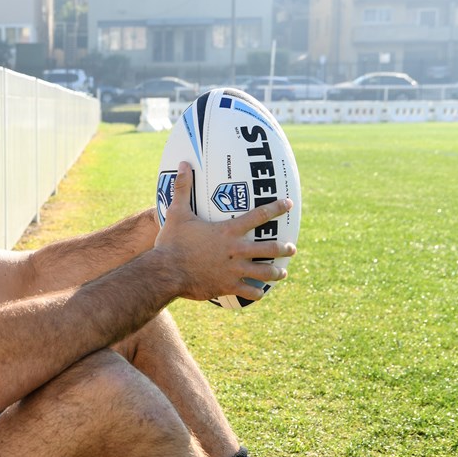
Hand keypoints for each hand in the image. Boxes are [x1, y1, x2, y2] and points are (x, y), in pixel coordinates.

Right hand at [154, 161, 296, 301]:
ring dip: (276, 272)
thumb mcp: (177, 213)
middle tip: (292, 248)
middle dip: (284, 248)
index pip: (259, 215)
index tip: (289, 204)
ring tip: (282, 273)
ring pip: (265, 272)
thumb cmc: (172, 242)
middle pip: (270, 248)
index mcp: (228, 231)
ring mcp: (234, 270)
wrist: (165, 271)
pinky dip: (256, 292)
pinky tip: (259, 293)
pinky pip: (249, 292)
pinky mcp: (227, 286)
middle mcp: (236, 250)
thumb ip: (183, 188)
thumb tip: (183, 163)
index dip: (276, 208)